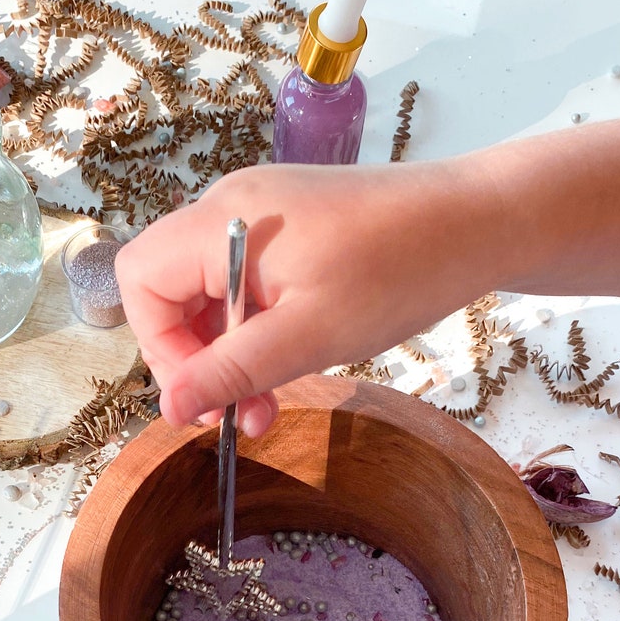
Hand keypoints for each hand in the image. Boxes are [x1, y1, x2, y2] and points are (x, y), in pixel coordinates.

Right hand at [114, 160, 490, 435]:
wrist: (478, 222)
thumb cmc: (398, 270)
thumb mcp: (308, 336)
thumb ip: (230, 371)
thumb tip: (169, 407)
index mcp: (223, 221)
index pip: (141, 280)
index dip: (158, 346)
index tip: (204, 394)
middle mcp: (232, 207)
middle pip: (170, 290)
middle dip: (197, 360)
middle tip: (239, 413)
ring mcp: (263, 217)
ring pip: (210, 295)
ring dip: (229, 356)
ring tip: (267, 404)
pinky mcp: (293, 230)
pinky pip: (246, 286)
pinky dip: (257, 332)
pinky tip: (291, 362)